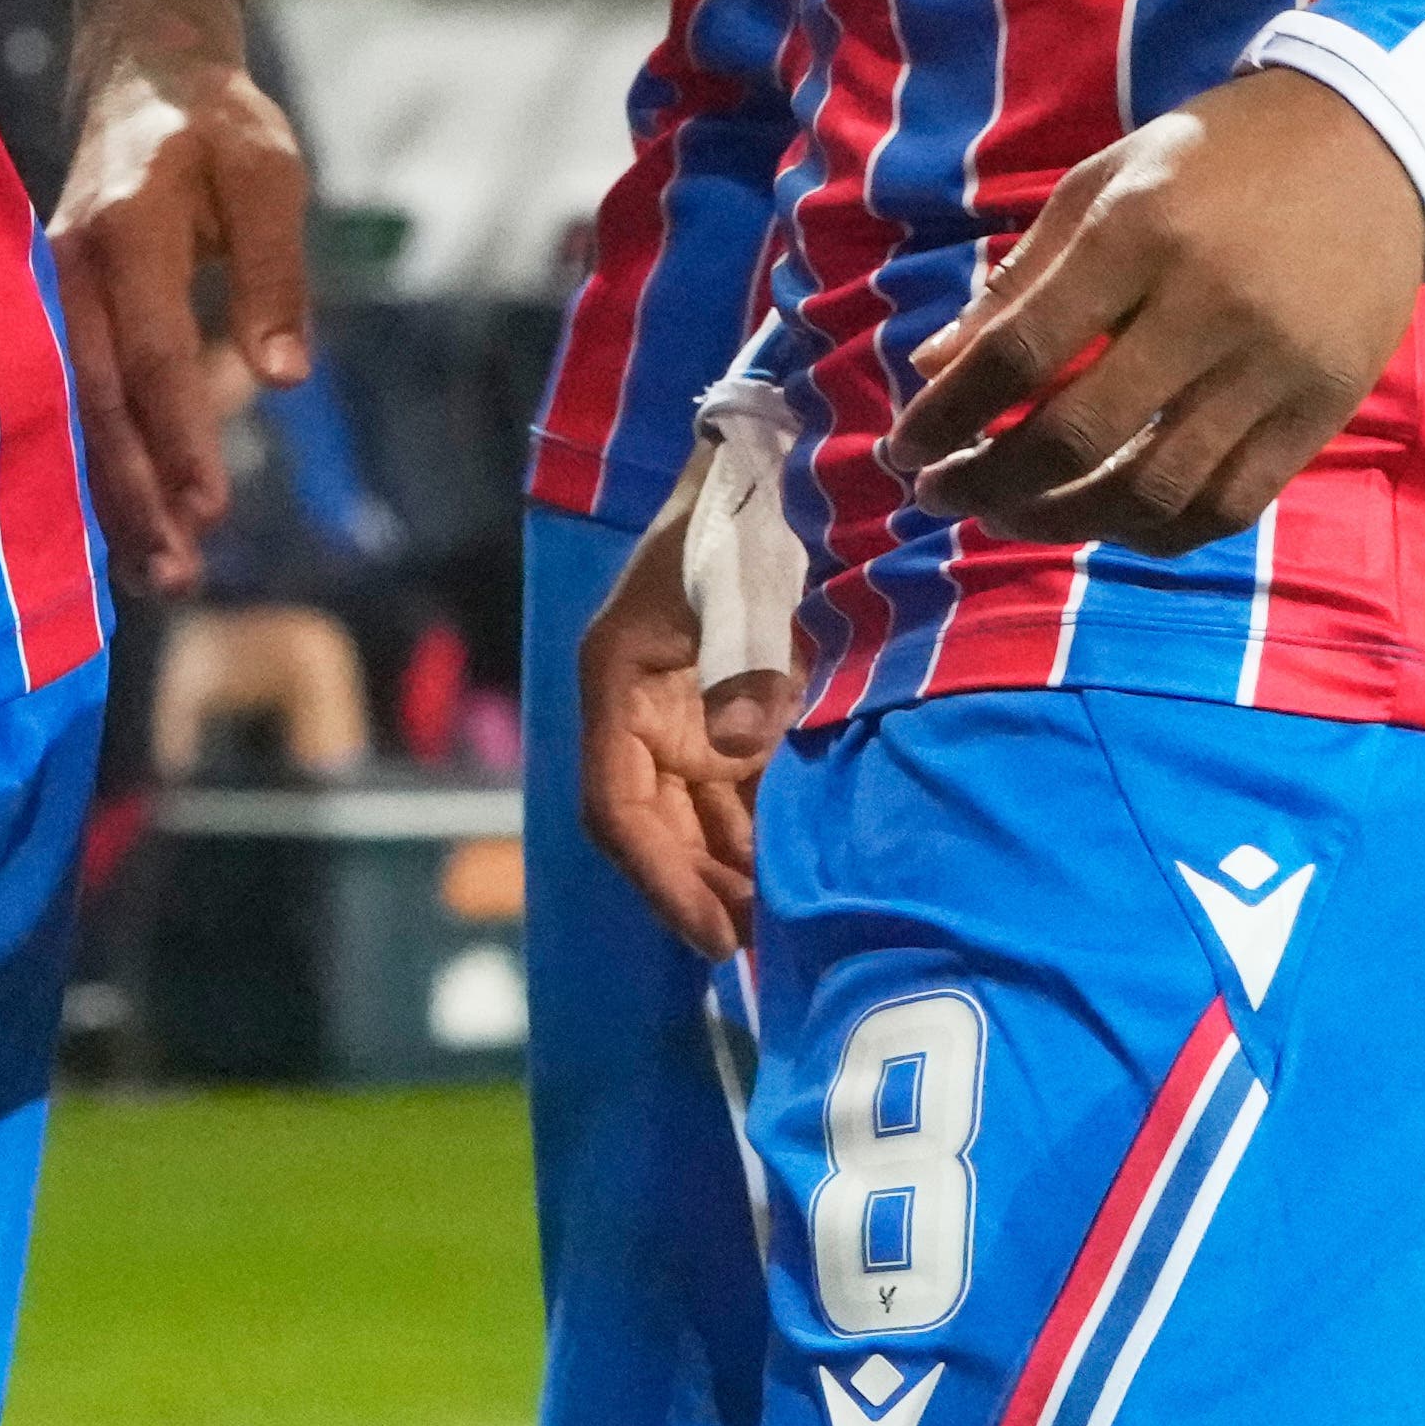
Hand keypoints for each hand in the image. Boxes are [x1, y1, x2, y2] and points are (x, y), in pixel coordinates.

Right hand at [43, 0, 311, 595]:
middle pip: (95, 399)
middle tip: (179, 573)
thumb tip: (280, 379)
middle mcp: (65, 266)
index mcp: (122, 228)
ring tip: (156, 577)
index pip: (150, 352)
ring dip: (109, 498)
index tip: (212, 509)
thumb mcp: (268, 173)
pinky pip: (64, 400)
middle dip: (135, 493)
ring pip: (70, 412)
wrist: (139, 72)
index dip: (180, 433)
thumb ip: (272, 273)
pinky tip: (118, 532)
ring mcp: (46, 291)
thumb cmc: (216, 125)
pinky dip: (90, 468)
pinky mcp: (49, 313)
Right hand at [572, 497, 779, 957]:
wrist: (771, 473)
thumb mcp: (736, 580)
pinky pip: (740, 802)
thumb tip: (741, 750)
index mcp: (616, 685)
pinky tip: (809, 879)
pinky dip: (766, 844)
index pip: (616, 807)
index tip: (713, 938)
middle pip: (657, 832)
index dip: (658, 879)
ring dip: (734, 878)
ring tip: (792, 931)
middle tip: (765, 951)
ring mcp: (685, 724)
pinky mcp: (731, 723)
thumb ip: (739, 663)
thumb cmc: (740, 520)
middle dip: (702, 893)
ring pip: (698, 828)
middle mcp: (640, 717)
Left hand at [885, 72, 1424, 558]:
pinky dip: (1156, 531)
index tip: (903, 449)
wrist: (1371, 146)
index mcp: (1138, 235)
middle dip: (990, 480)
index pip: (1022, 352)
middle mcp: (1207, 308)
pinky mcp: (1324, 410)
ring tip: (1007, 517)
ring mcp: (1273, 369)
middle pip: (1079, 435)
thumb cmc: (1212, 156)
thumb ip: (1020, 278)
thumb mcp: (1101, 182)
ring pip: (1153, 488)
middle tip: (940, 495)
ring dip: (1063, 521)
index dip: (948, 413)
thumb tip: (935, 365)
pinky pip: (1231, 503)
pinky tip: (1104, 524)